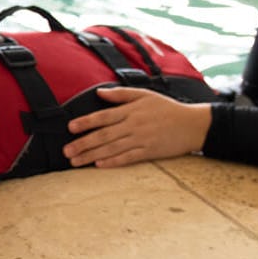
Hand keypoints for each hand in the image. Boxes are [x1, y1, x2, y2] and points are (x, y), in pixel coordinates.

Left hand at [63, 86, 211, 167]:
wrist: (191, 124)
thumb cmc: (167, 108)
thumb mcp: (144, 95)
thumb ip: (121, 94)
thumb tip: (99, 93)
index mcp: (131, 111)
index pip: (103, 117)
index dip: (86, 122)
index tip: (71, 128)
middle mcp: (133, 125)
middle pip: (103, 135)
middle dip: (83, 143)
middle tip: (66, 151)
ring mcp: (141, 140)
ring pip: (111, 149)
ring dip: (92, 155)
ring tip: (76, 161)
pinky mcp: (149, 152)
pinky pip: (127, 158)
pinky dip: (113, 161)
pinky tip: (99, 165)